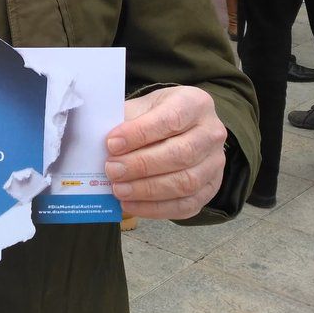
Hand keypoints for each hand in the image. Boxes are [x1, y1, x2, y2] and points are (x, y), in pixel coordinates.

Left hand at [104, 86, 226, 220]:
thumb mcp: (142, 107)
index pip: (170, 119)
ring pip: (186, 182)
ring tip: (118, 189)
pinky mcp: (210, 189)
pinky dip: (156, 208)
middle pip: (181, 154)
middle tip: (111, 170)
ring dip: (147, 190)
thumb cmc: (156, 115)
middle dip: (142, 165)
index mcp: (195, 104)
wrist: (182, 126)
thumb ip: (125, 121)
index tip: (111, 143)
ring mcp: (215, 164)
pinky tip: (131, 204)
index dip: (139, 133)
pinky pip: (186, 205)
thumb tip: (98, 142)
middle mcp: (212, 133)